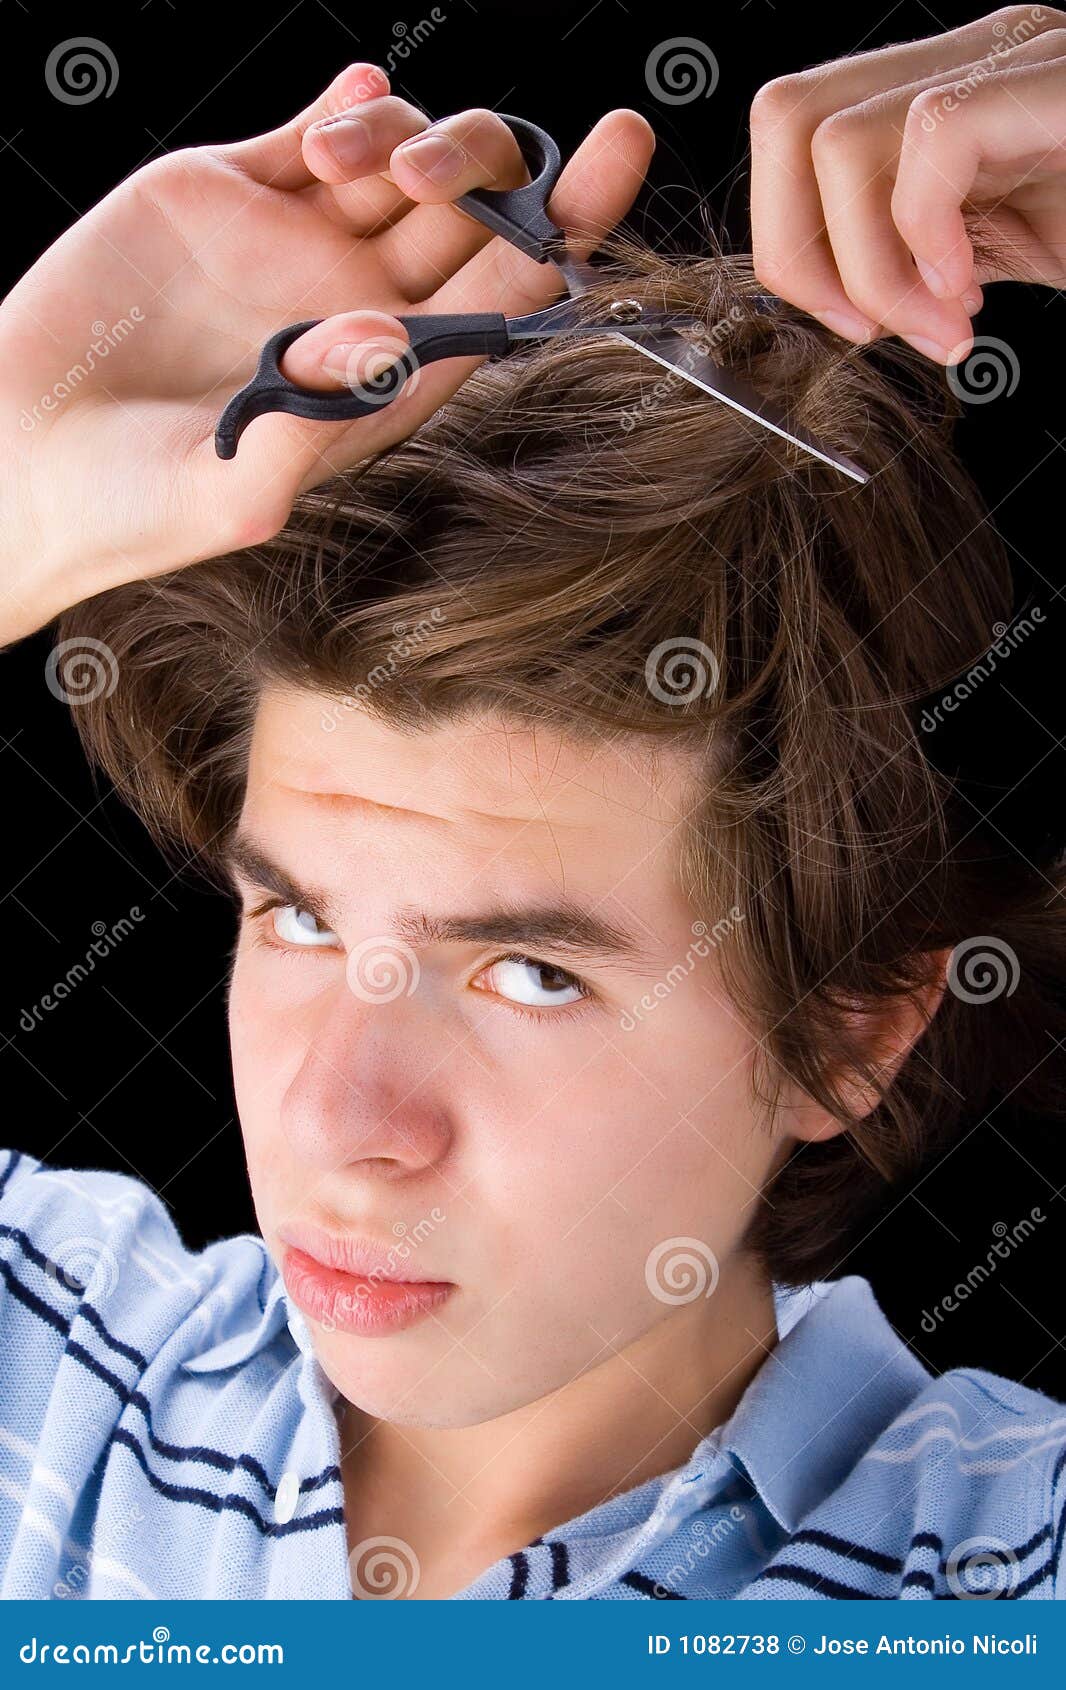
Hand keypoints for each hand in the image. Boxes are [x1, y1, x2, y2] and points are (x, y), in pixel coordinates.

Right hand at [0, 65, 652, 643]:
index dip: (569, 228)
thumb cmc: (127, 510)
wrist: (16, 459)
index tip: (617, 157)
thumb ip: (315, 422)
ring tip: (355, 160)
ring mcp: (292, 244)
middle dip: (501, 166)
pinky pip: (308, 127)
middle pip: (474, 213)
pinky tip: (355, 97)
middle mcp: (355, 305)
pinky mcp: (222, 192)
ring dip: (409, 132)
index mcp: (386, 380)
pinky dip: (347, 101)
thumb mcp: (231, 493)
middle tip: (448, 170)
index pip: (506, 296)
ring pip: (401, 155)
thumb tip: (391, 334)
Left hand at [748, 6, 1065, 360]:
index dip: (794, 245)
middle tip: (874, 328)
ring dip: (868, 265)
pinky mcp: (1056, 80)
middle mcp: (971, 59)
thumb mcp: (996, 256)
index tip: (855, 326)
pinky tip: (975, 292)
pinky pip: (932, 138)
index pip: (795, 133)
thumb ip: (916, 261)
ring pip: (834, 133)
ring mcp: (1015, 58)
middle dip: (800, 252)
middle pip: (786, 117)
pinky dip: (924, 239)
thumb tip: (843, 302)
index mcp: (943, 96)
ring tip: (944, 319)